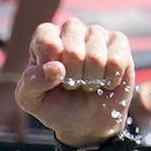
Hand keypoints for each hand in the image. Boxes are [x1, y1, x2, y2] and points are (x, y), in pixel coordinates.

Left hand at [18, 19, 133, 146]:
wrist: (86, 122)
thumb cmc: (55, 105)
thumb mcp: (31, 99)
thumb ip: (32, 82)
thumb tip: (56, 68)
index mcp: (45, 37)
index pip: (47, 42)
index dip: (51, 68)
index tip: (53, 79)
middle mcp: (70, 29)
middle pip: (73, 51)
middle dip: (72, 78)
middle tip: (71, 83)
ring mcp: (96, 33)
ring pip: (95, 57)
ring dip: (91, 80)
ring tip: (87, 83)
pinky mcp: (119, 42)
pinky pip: (116, 61)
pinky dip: (110, 80)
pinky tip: (105, 81)